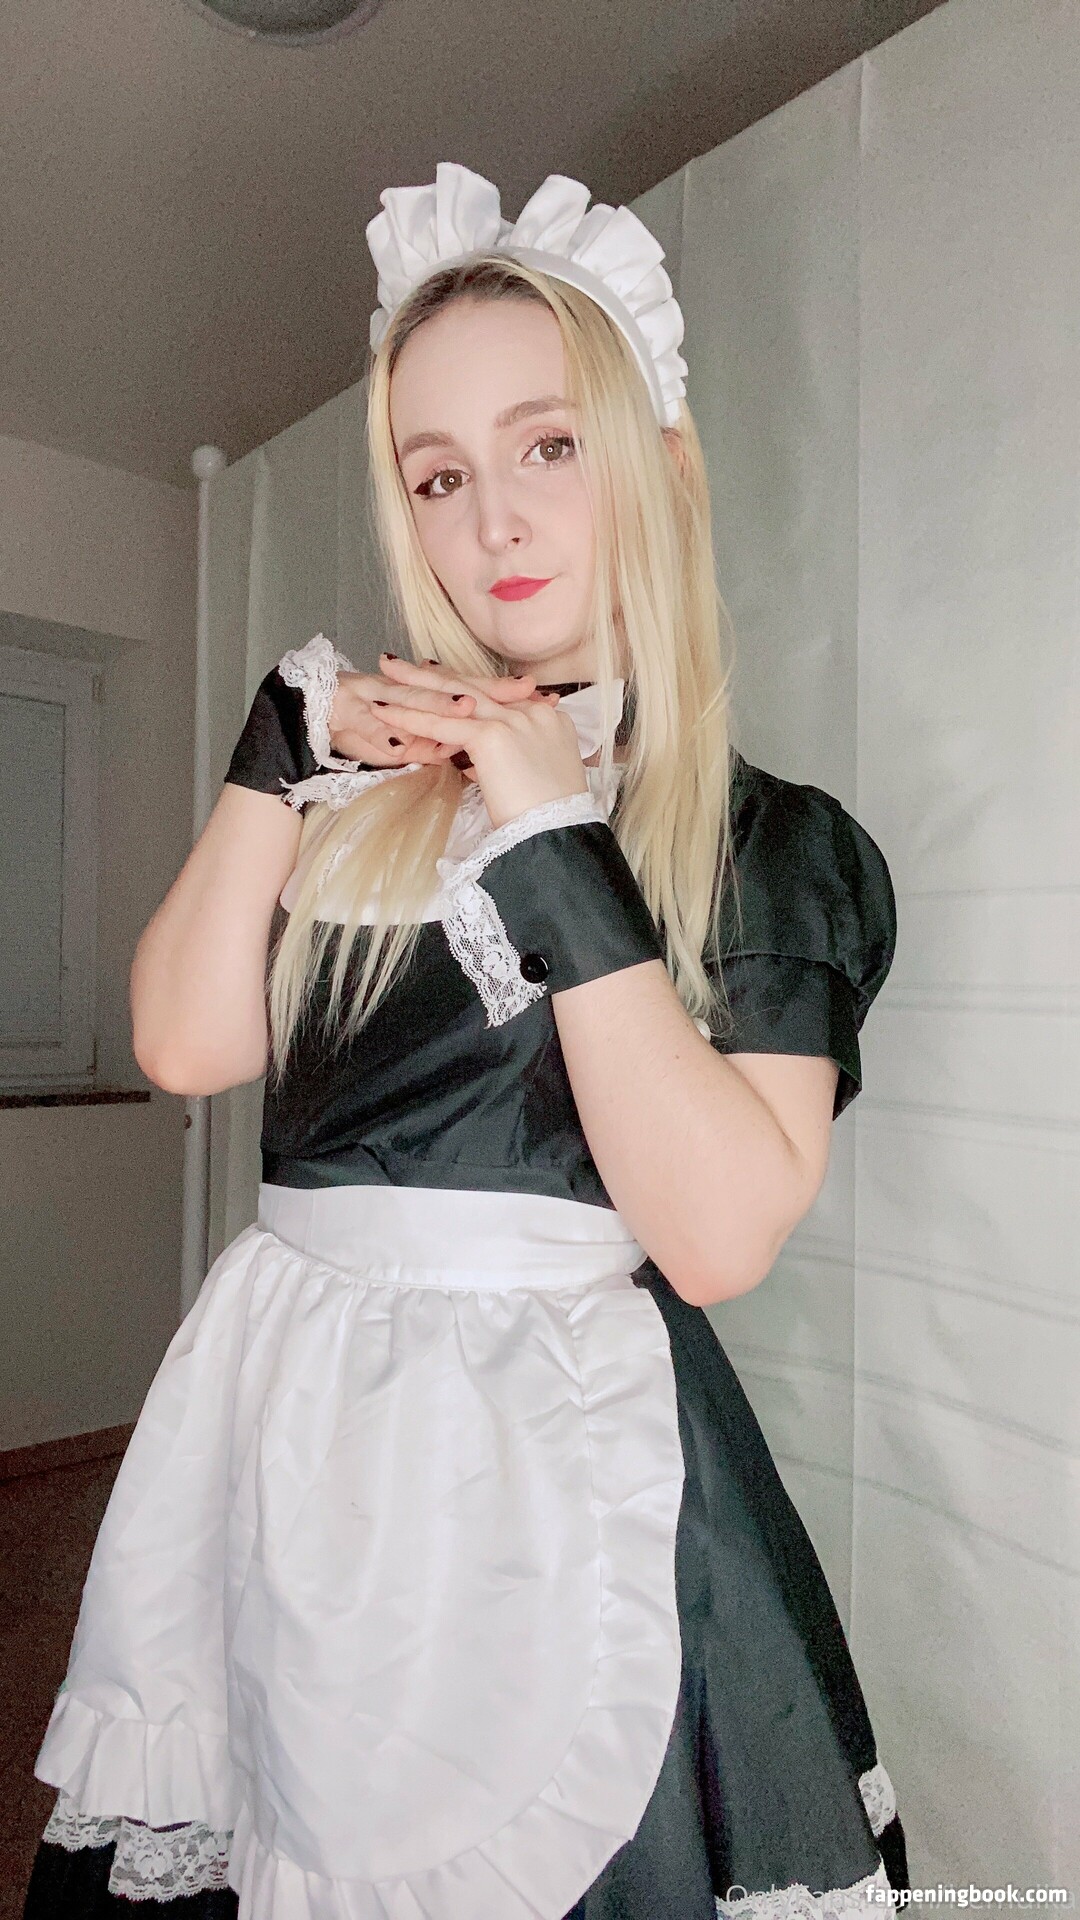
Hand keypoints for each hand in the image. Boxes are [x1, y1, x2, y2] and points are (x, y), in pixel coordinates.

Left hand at [366, 654, 589, 829]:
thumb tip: (475, 764)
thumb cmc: (547, 821)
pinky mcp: (493, 736)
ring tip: (387, 671)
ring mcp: (514, 721)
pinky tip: (387, 711)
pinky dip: (412, 716)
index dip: (464, 686)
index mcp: (548, 721)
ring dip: (415, 685)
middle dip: (435, 674)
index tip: (439, 675)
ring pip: (455, 698)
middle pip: (474, 687)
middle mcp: (533, 713)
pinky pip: (443, 722)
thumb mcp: (533, 782)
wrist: (557, 834)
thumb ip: (504, 763)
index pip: (498, 697)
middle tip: (402, 662)